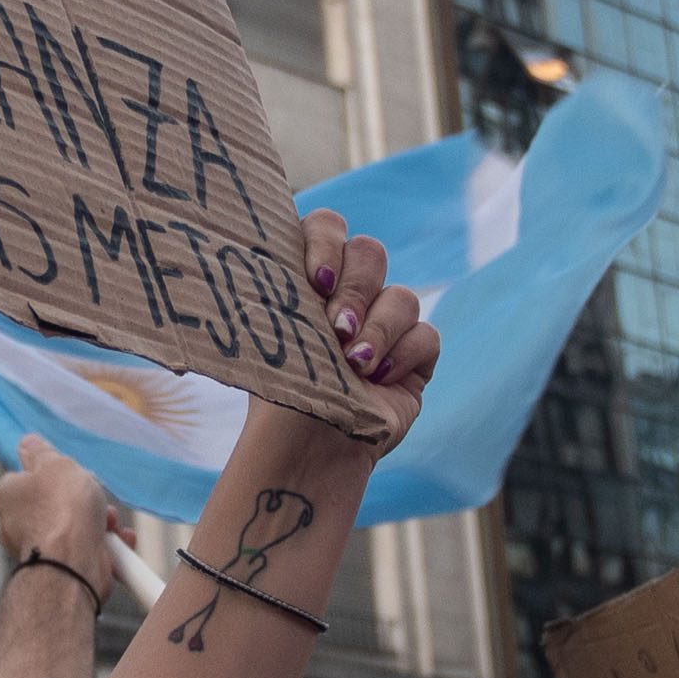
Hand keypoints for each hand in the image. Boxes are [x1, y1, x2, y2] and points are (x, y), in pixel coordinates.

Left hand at [0, 434, 133, 578]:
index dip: (49, 473)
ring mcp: (42, 549)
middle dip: (82, 499)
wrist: (73, 564)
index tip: (66, 472)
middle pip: (56, 502)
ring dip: (100, 520)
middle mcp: (19, 525)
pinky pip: (88, 549)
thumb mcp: (54, 465)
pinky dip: (107, 545)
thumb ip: (42, 453)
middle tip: (92, 494)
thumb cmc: (61, 511)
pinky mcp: (64, 568)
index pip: (25, 477)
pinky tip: (117, 540)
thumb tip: (27, 443)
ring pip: (76, 526)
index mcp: (9, 496)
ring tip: (108, 520)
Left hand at [252, 214, 437, 486]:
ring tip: (356, 365)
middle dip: (355, 290)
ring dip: (379, 329)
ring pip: (402, 296)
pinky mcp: (415, 356)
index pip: (327, 228)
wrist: (308, 450)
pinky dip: (403, 357)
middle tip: (337, 331)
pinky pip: (427, 336)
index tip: (318, 278)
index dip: (327, 241)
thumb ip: (277, 287)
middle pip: (370, 253)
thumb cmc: (280, 393)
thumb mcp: (270, 335)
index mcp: (310, 281)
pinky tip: (379, 381)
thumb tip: (251, 244)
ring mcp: (386, 325)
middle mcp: (349, 296)